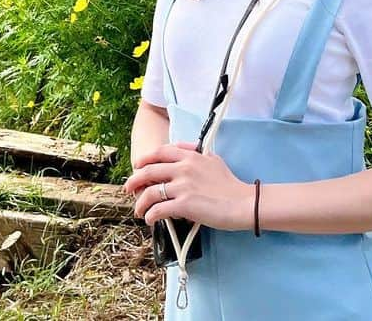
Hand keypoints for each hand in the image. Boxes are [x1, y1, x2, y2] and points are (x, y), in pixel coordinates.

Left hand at [124, 142, 254, 231]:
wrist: (242, 202)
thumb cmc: (230, 184)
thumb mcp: (213, 159)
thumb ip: (196, 153)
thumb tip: (186, 150)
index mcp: (190, 155)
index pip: (160, 152)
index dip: (145, 159)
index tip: (138, 166)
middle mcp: (183, 168)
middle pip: (149, 171)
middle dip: (134, 181)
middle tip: (129, 190)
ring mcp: (183, 186)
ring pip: (150, 192)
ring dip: (140, 203)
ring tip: (139, 211)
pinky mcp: (184, 205)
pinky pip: (159, 210)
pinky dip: (151, 216)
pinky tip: (150, 220)